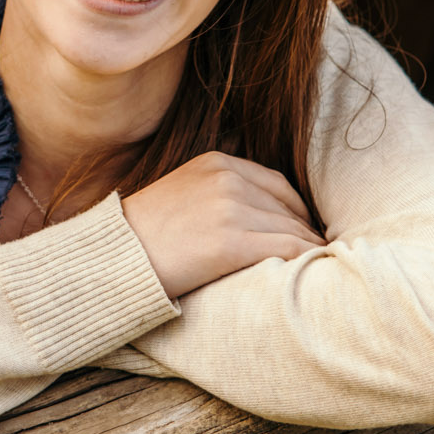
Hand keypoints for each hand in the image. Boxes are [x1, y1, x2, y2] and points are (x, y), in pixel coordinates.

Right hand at [120, 151, 322, 299]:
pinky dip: (304, 259)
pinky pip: (286, 248)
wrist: (114, 258)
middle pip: (286, 207)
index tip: (306, 229)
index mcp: (216, 163)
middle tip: (318, 252)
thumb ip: (218, 192)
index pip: (276, 183)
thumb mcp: (182, 192)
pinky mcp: (230, 242)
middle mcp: (227, 179)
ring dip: (308, 248)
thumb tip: (258, 215)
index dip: (297, 209)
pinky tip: (310, 271)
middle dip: (305, 231)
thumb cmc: (144, 235)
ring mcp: (229, 208)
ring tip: (319, 265)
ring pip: (291, 228)